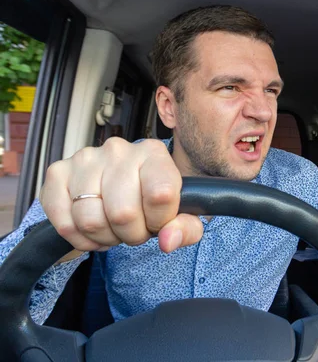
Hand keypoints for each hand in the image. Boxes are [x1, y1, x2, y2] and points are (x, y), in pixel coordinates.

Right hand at [40, 137, 203, 260]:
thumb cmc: (152, 200)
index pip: (160, 195)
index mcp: (154, 153)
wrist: (122, 187)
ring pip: (90, 220)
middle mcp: (119, 150)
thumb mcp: (180, 215)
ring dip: (105, 236)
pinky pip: (64, 222)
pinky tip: (93, 230)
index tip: (158, 221)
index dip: (159, 221)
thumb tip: (168, 240)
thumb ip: (186, 229)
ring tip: (114, 227)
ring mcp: (85, 159)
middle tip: (134, 228)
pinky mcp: (58, 173)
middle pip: (122, 213)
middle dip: (131, 234)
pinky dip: (80, 238)